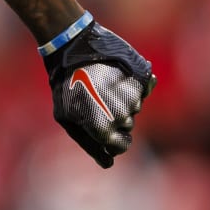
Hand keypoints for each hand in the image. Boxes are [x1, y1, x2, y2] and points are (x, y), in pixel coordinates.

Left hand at [43, 21, 155, 167]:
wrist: (74, 46)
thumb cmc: (66, 85)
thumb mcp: (66, 117)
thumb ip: (88, 142)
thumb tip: (108, 163)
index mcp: (102, 127)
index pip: (121, 146)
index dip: (112, 139)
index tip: (102, 126)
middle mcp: (122, 115)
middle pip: (127, 126)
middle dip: (113, 116)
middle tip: (94, 98)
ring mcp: (133, 95)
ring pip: (134, 107)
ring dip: (120, 99)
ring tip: (101, 84)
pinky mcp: (142, 77)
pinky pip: (143, 90)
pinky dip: (131, 85)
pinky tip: (114, 75)